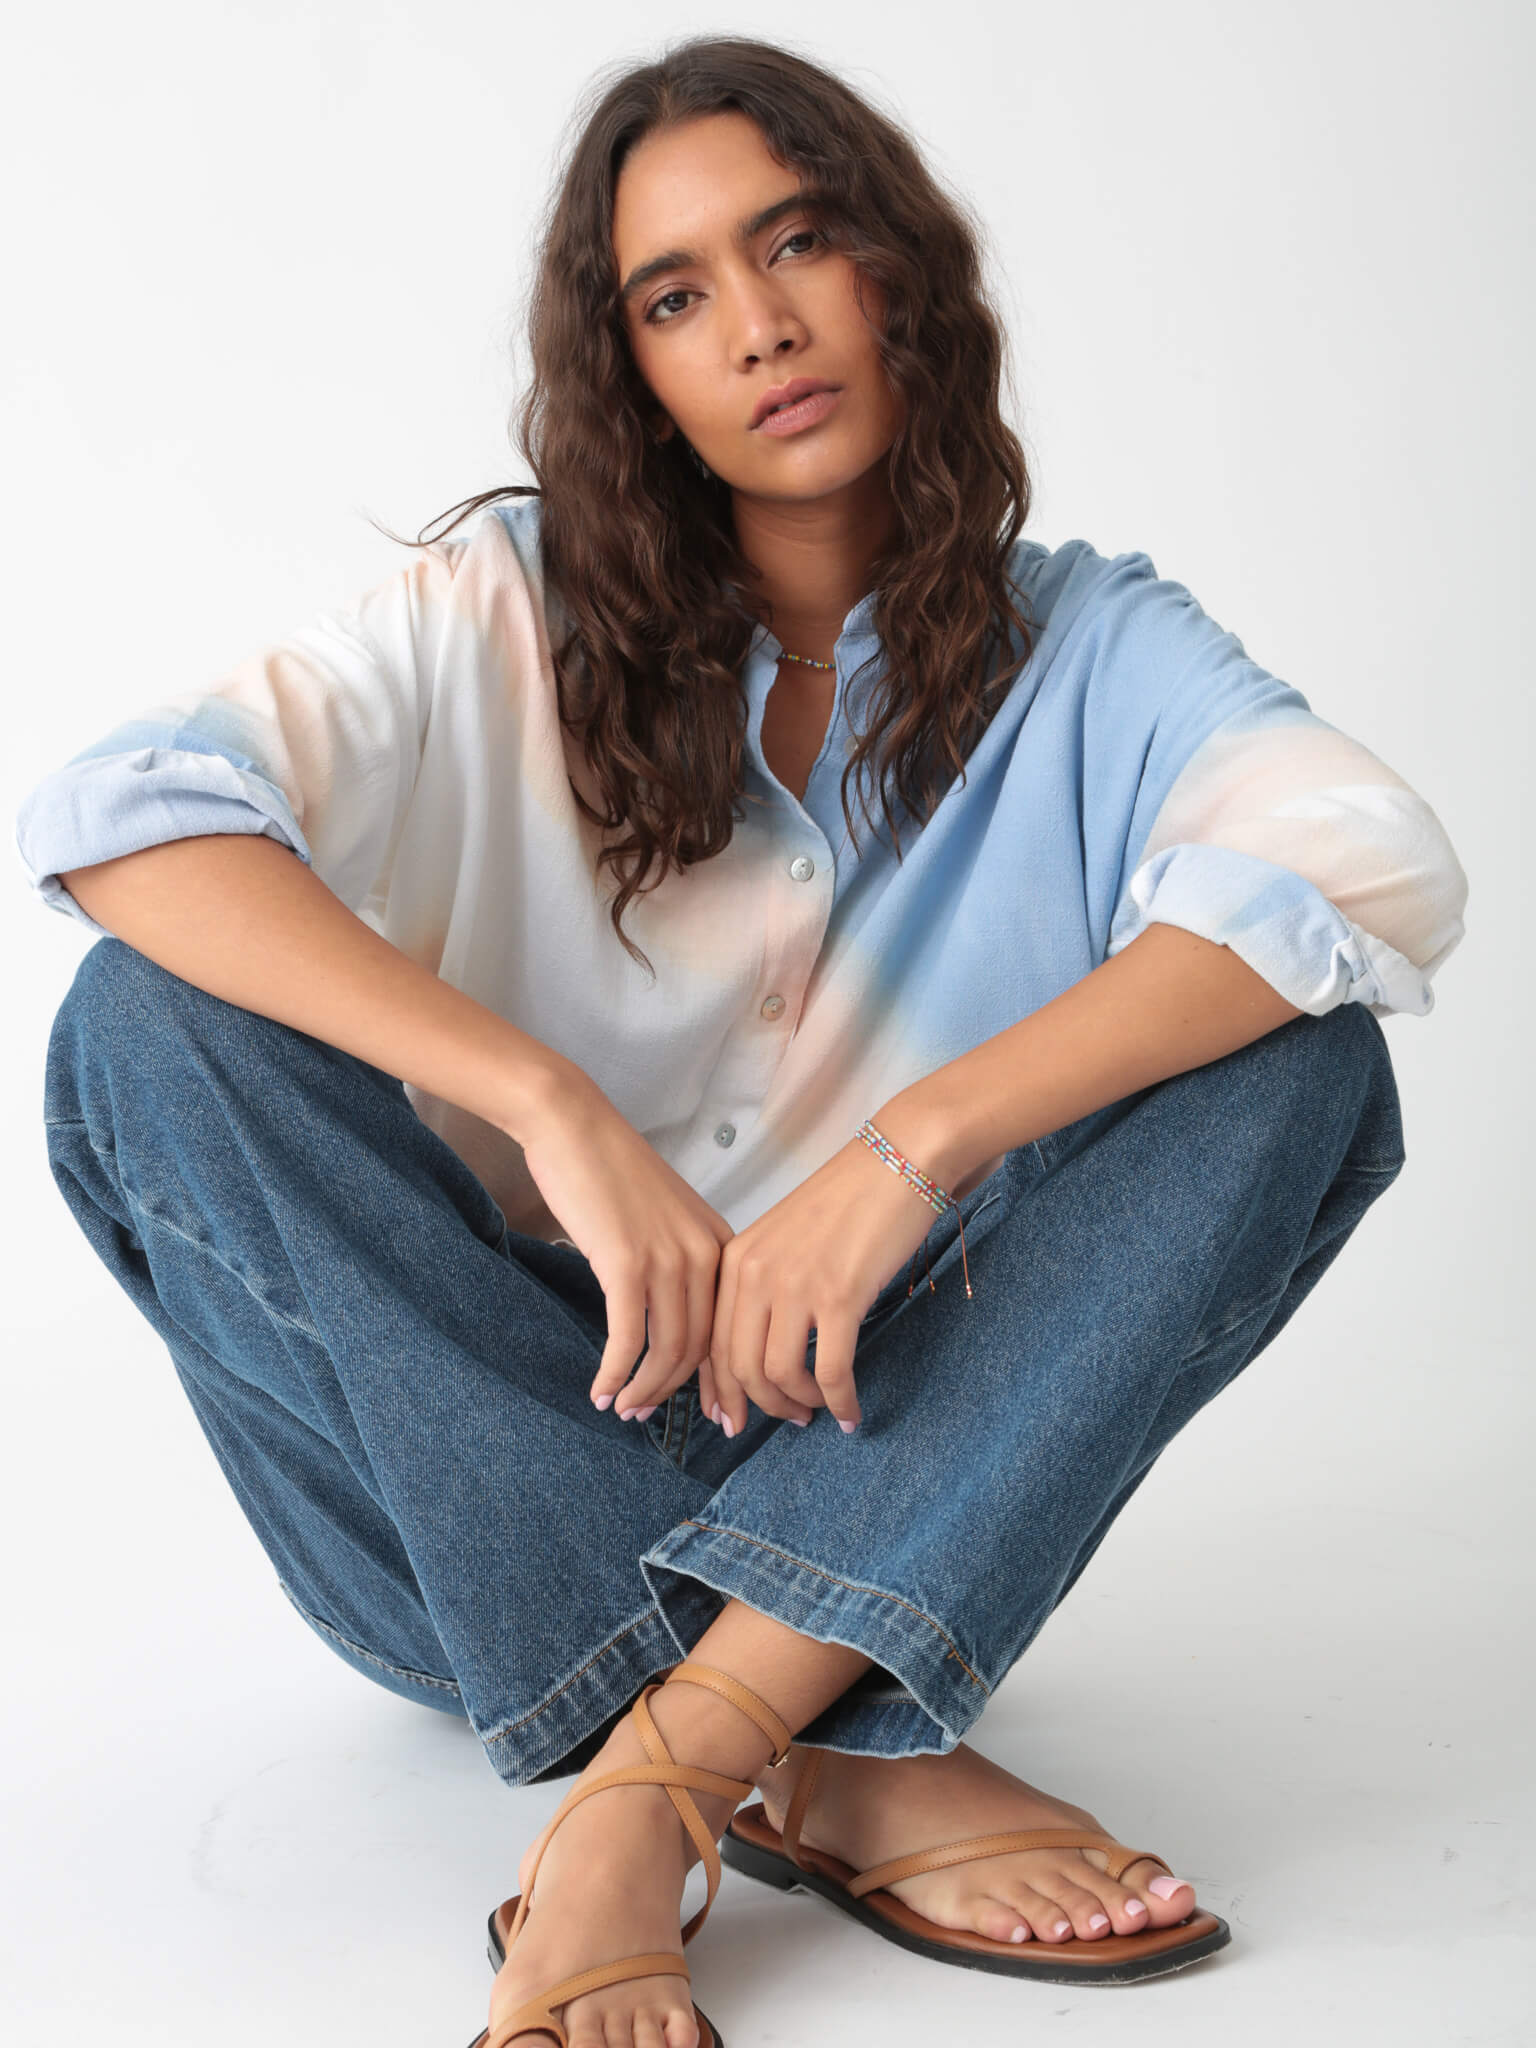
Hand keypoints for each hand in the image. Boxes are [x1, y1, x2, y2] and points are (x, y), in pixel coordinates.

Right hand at [514, 1076, 733, 1418]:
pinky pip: (628, 1339)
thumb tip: (674, 1321)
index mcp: (720, 1244)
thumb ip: (678, 1262)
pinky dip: (615, 1372)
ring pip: (667, 1350)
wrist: (573, 1125)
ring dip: (644, 1389)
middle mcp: (703, 1254)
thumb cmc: (610, 1170)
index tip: (721, 1416)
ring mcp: (667, 1259)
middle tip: (653, 1419)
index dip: (724, 1380)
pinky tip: (601, 1390)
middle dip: (682, 1394)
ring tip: (624, 1409)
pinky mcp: (627, 1263)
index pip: (730, 1328)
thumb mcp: (664, 1217)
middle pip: (701, 1347)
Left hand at [703, 1123, 947, 1435]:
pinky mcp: (839, 1297)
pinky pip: (829, 1371)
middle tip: (788, 1420)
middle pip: (740, 1366)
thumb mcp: (786, 1238)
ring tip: (819, 1409)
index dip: (721, 1390)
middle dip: (760, 1406)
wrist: (898, 1161)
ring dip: (799, 1404)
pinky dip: (839, 1401)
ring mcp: (796, 1286)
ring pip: (779, 1375)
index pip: (714, 1342)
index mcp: (738, 1259)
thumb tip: (766, 1343)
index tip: (732, 1419)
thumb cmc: (850, 1200)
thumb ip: (767, 1283)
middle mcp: (757, 1274)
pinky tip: (850, 1412)